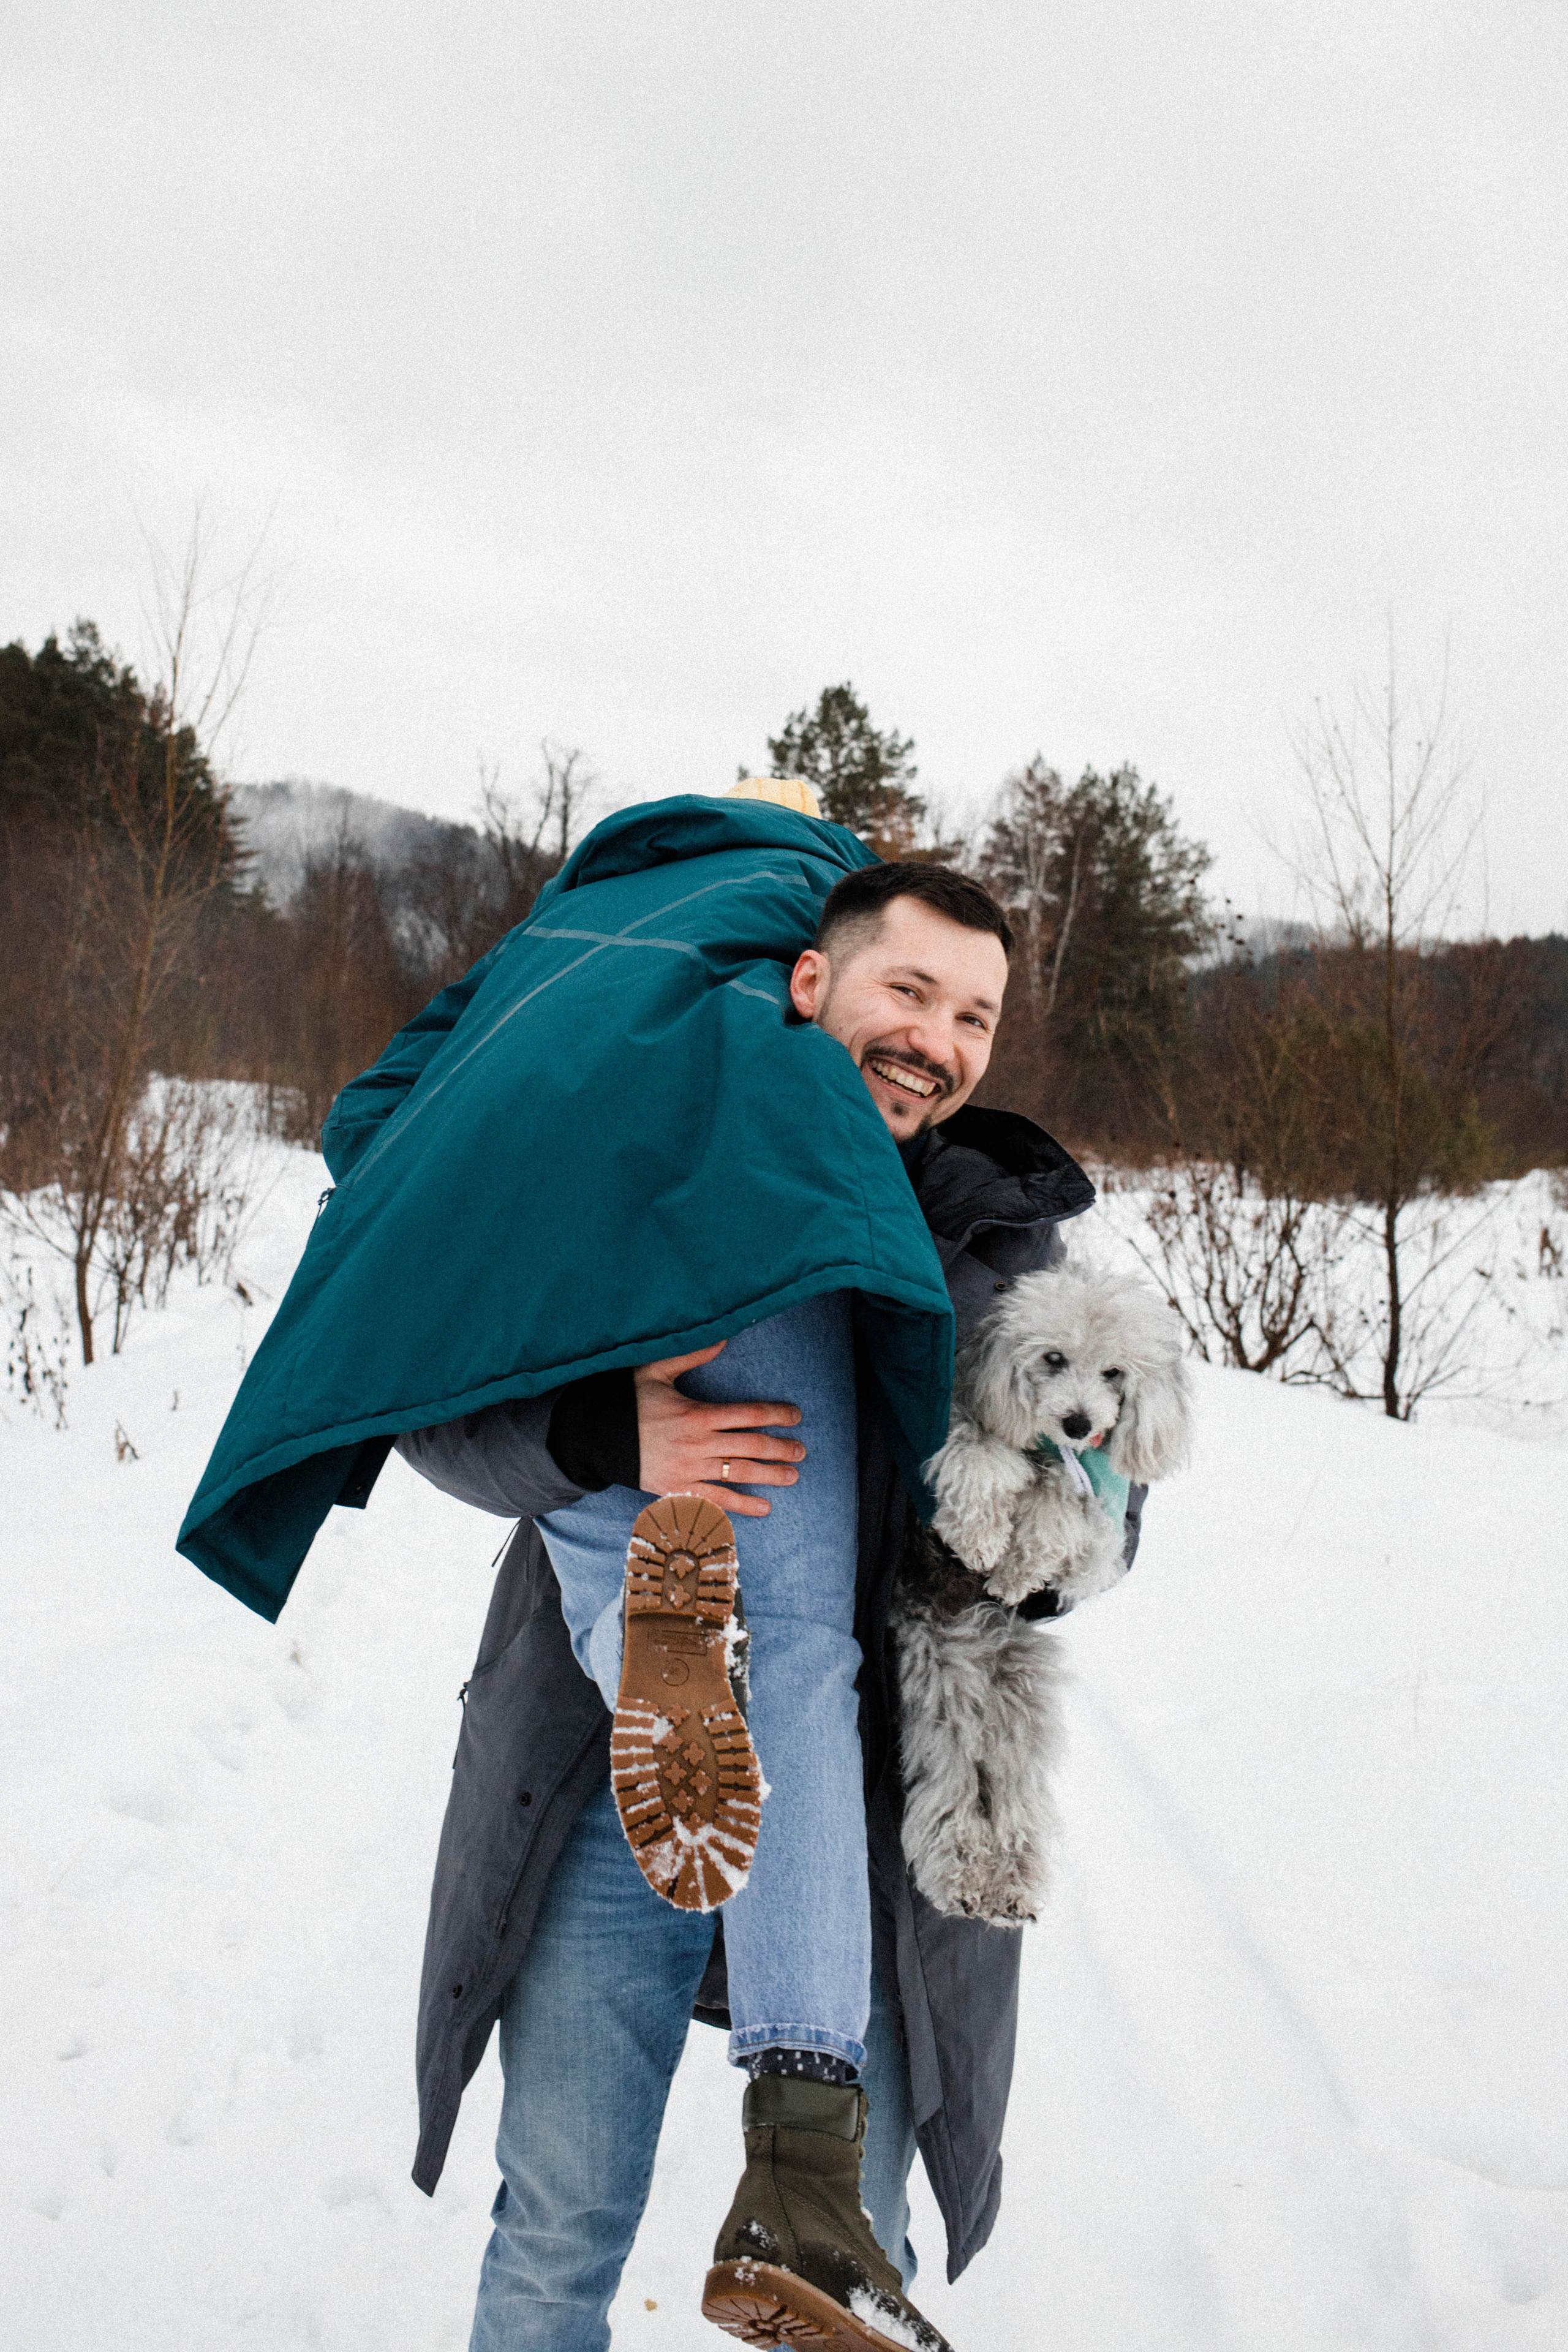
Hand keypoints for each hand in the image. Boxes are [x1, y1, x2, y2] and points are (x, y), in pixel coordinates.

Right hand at [633, 1342, 804, 1518]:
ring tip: (792, 1476)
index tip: (795, 1416)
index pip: (747, 1414)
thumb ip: (691, 1356)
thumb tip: (723, 1338)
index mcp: (696, 1414)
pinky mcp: (678, 1489)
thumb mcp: (655, 1371)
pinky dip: (742, 1505)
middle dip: (780, 1448)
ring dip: (770, 1476)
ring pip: (739, 1474)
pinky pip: (716, 1500)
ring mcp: (688, 1470)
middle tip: (801, 1450)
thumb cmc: (628, 1402)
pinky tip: (764, 1507)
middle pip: (750, 1447)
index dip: (776, 1415)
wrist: (595, 1438)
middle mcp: (697, 1444)